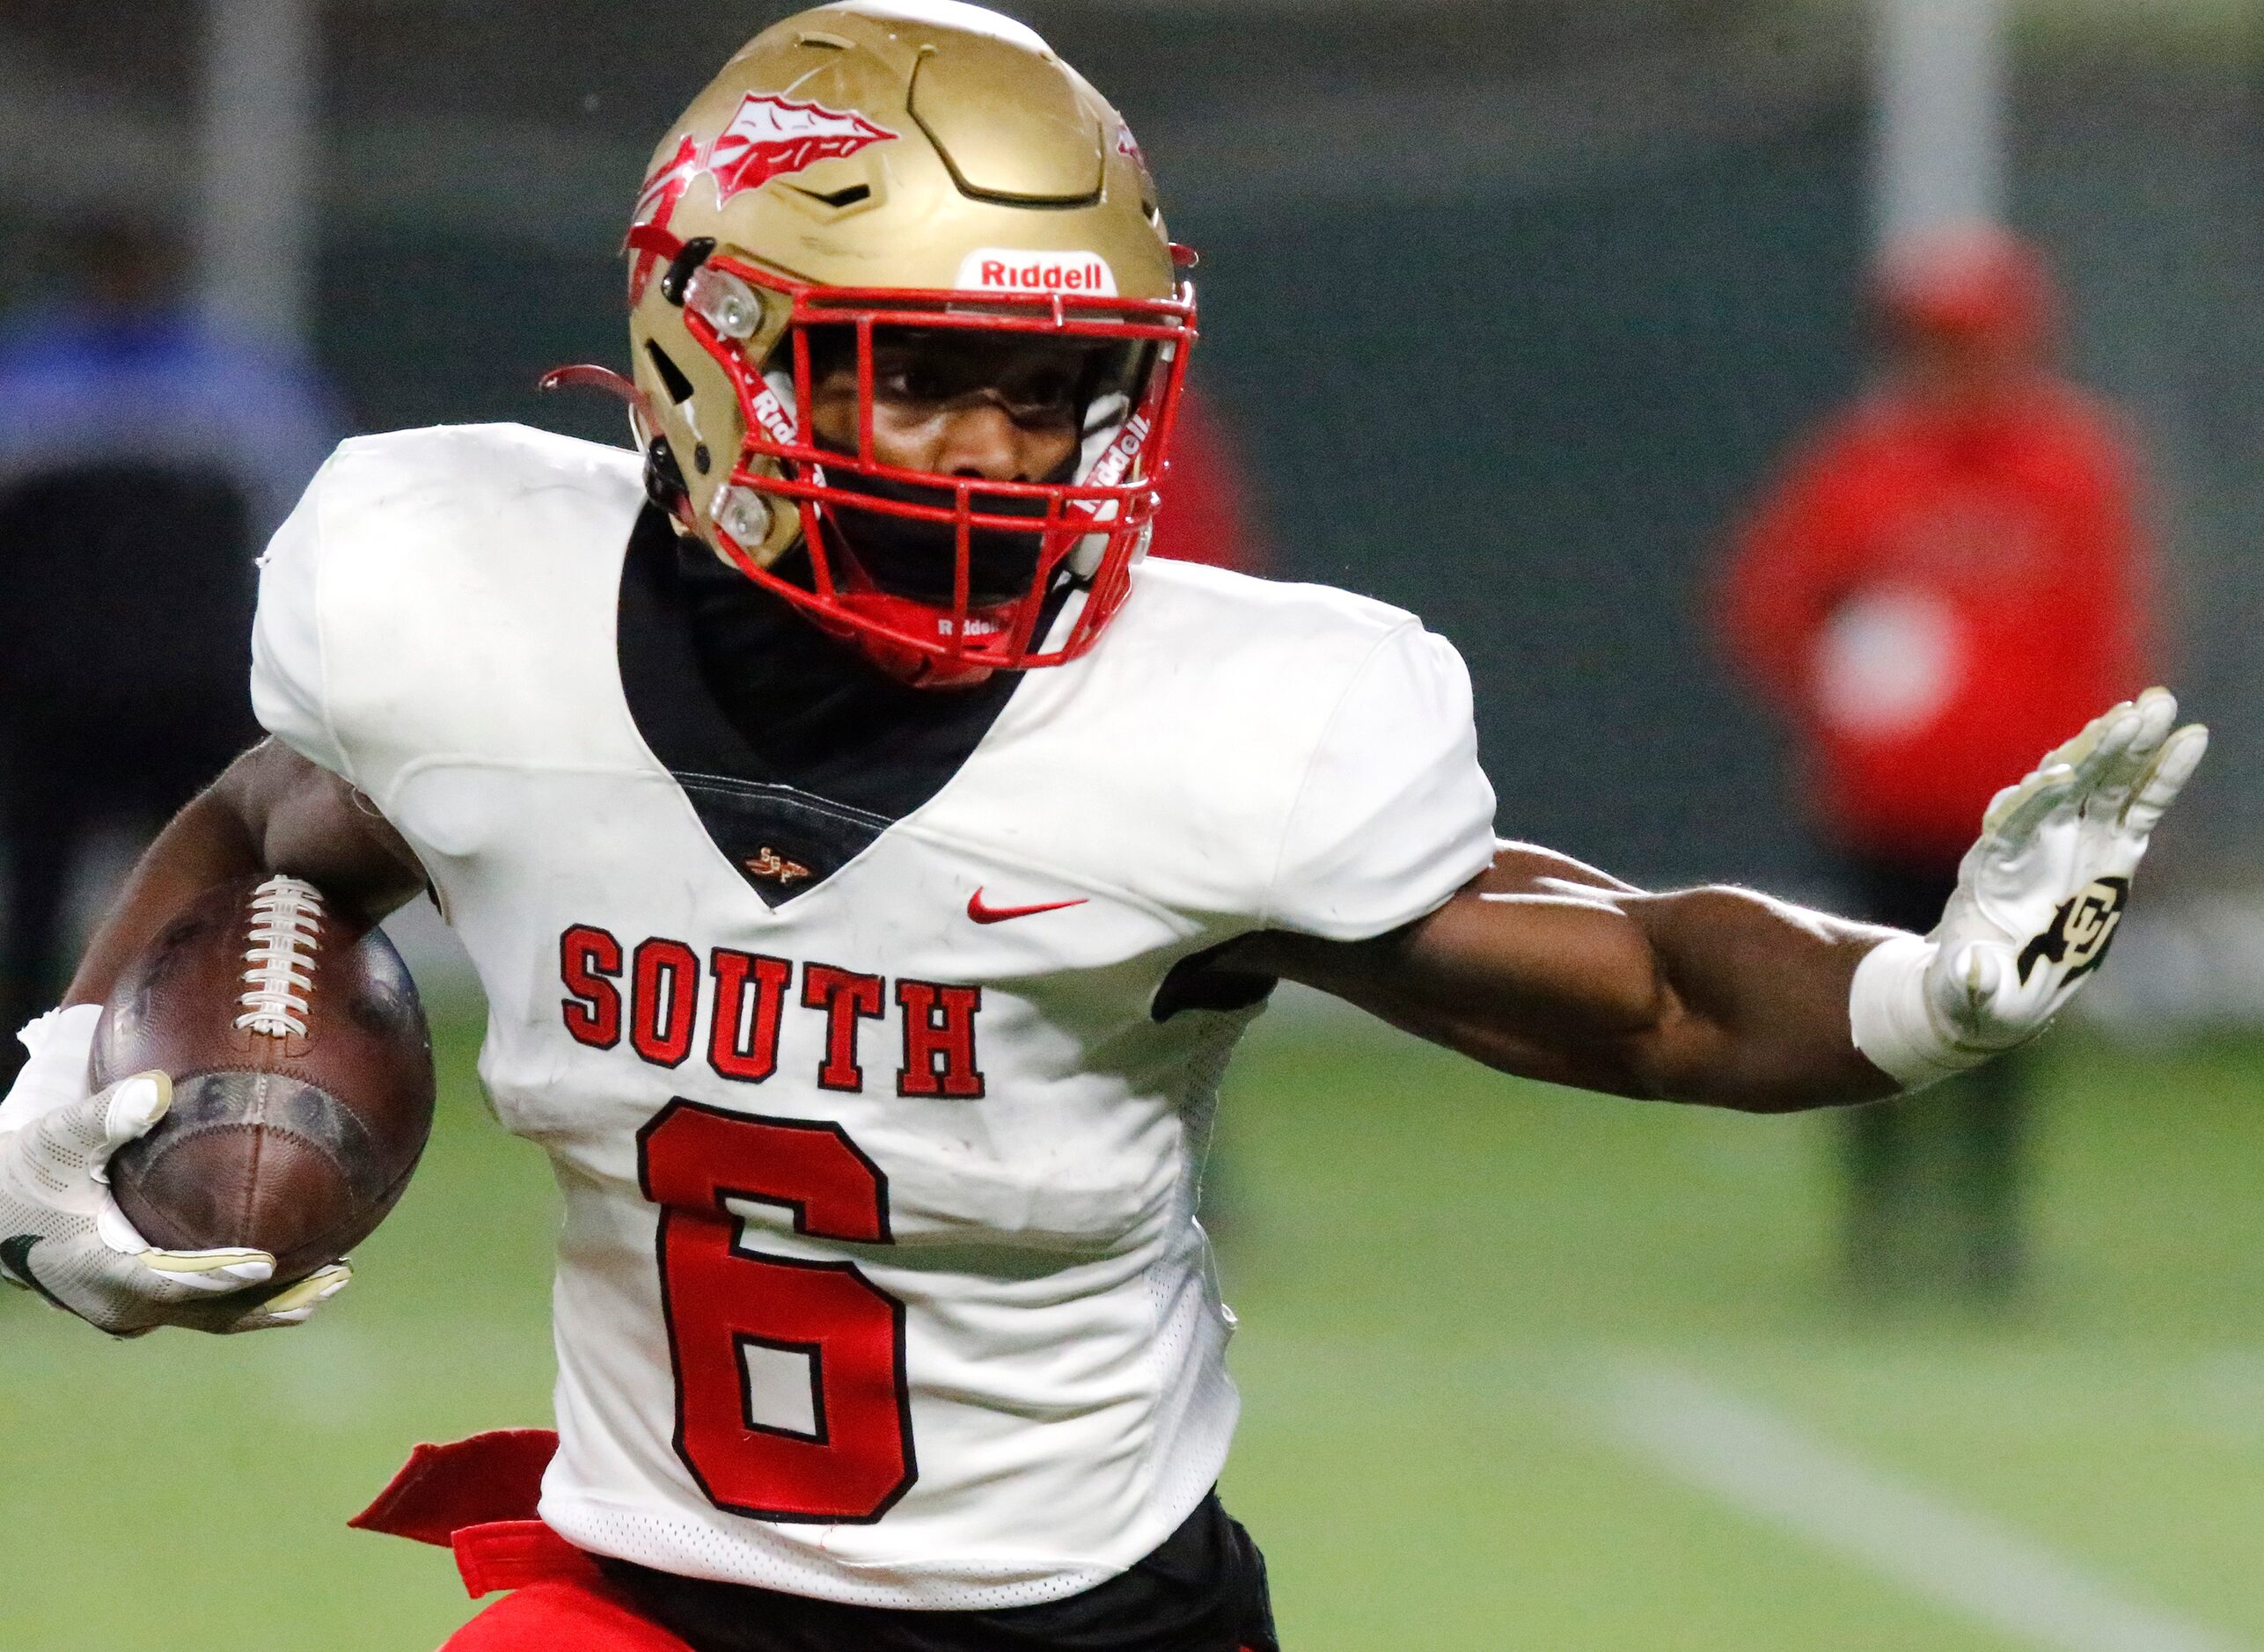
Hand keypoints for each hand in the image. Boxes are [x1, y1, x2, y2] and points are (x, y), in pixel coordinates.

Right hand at [0, 1060, 350, 1337]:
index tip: (269, 1263)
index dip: (219, 1274)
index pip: (172, 1282)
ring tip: (335, 1278)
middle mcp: (122, 1302)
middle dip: (274, 1300)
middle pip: (211, 1312)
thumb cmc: (23, 1171)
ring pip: (212, 1316)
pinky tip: (294, 1267)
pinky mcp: (139, 1299)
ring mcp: (132, 1307)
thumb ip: (105, 1116)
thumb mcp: (54, 1139)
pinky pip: (203, 1304)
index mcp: (102, 1271)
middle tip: (338, 1277)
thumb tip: (157, 1088)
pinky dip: (247, 1293)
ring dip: (271, 1302)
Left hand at [1851, 687, 2206, 1085]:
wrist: (1998, 984)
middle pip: (2064, 786)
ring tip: (2159, 704)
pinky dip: (2163, 773)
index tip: (2054, 780)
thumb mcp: (1963, 992)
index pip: (2012, 825)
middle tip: (2128, 714)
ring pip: (2104, 783)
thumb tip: (1971, 970)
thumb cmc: (1975, 987)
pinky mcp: (2113, 850)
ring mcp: (2076, 840)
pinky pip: (2140, 804)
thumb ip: (1968, 981)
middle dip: (2094, 752)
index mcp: (1993, 870)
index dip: (2032, 804)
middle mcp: (2035, 842)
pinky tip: (2190, 738)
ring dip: (2129, 744)